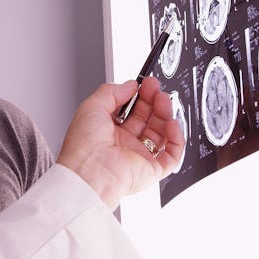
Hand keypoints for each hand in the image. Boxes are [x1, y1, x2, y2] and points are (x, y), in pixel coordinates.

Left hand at [56, 77, 182, 207]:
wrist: (87, 174)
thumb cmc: (83, 146)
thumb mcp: (92, 106)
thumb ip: (112, 92)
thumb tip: (130, 85)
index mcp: (108, 132)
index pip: (131, 111)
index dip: (139, 97)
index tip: (145, 84)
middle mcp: (124, 145)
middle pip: (147, 120)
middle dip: (153, 102)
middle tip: (156, 88)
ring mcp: (138, 157)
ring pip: (160, 134)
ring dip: (165, 115)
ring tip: (164, 100)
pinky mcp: (151, 171)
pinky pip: (171, 155)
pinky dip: (176, 139)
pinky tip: (172, 123)